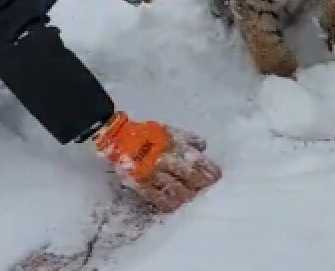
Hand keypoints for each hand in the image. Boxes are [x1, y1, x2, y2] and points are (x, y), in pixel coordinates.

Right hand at [94, 112, 221, 212]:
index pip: (197, 161)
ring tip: (191, 196)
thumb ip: (187, 138)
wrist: (118, 138)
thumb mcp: (168, 130)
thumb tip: (204, 147)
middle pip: (191, 177)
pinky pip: (160, 200)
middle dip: (202, 184)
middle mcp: (164, 160)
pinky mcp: (142, 185)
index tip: (216, 176)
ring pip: (178, 191)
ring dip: (188, 195)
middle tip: (205, 188)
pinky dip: (171, 204)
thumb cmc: (147, 134)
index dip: (210, 171)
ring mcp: (153, 174)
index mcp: (173, 145)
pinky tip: (176, 203)